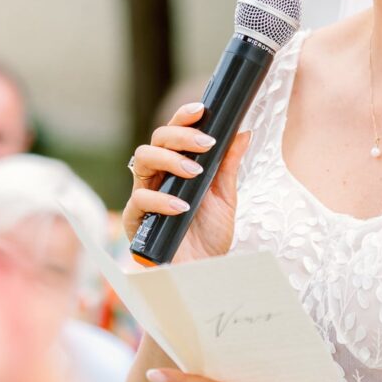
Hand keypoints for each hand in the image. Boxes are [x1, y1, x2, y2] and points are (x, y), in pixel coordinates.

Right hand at [123, 104, 250, 261]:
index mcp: (176, 166)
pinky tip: (181, 206)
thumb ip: (229, 165)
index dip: (183, 118)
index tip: (201, 110)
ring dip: (170, 160)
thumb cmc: (210, 234)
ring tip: (194, 172)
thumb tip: (244, 132)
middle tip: (206, 143)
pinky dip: (161, 200)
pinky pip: (139, 199)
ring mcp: (145, 195)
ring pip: (142, 159)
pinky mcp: (136, 220)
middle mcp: (158, 176)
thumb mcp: (226, 197)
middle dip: (181, 135)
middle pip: (156, 139)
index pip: (174, 133)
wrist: (203, 271)